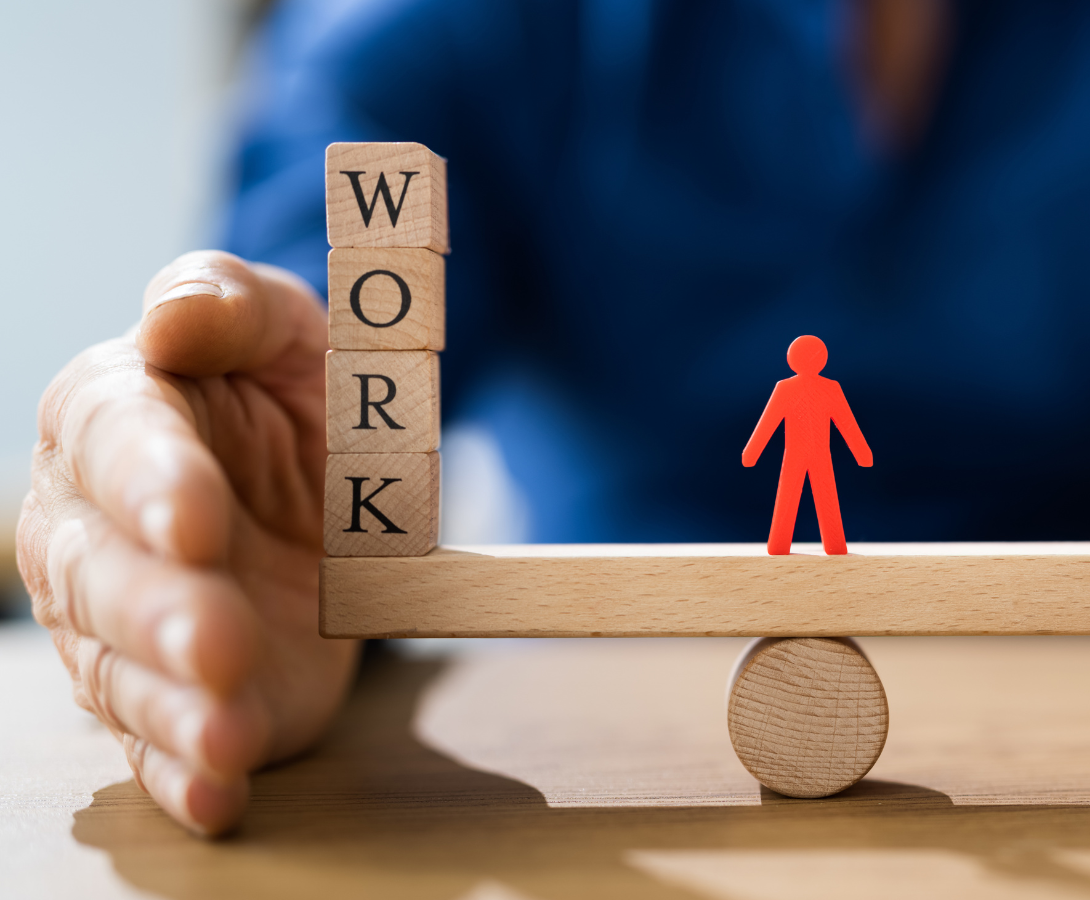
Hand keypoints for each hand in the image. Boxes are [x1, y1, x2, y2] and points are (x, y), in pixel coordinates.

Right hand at [16, 251, 359, 834]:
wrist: (332, 494)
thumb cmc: (292, 396)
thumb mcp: (285, 329)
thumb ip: (229, 304)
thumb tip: (172, 315)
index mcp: (113, 419)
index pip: (114, 448)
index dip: (153, 485)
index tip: (198, 518)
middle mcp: (94, 528)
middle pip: (104, 574)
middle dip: (160, 611)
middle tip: (218, 639)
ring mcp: (128, 625)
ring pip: (124, 671)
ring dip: (172, 707)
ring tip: (225, 732)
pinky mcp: (176, 695)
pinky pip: (161, 744)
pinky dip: (185, 775)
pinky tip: (219, 794)